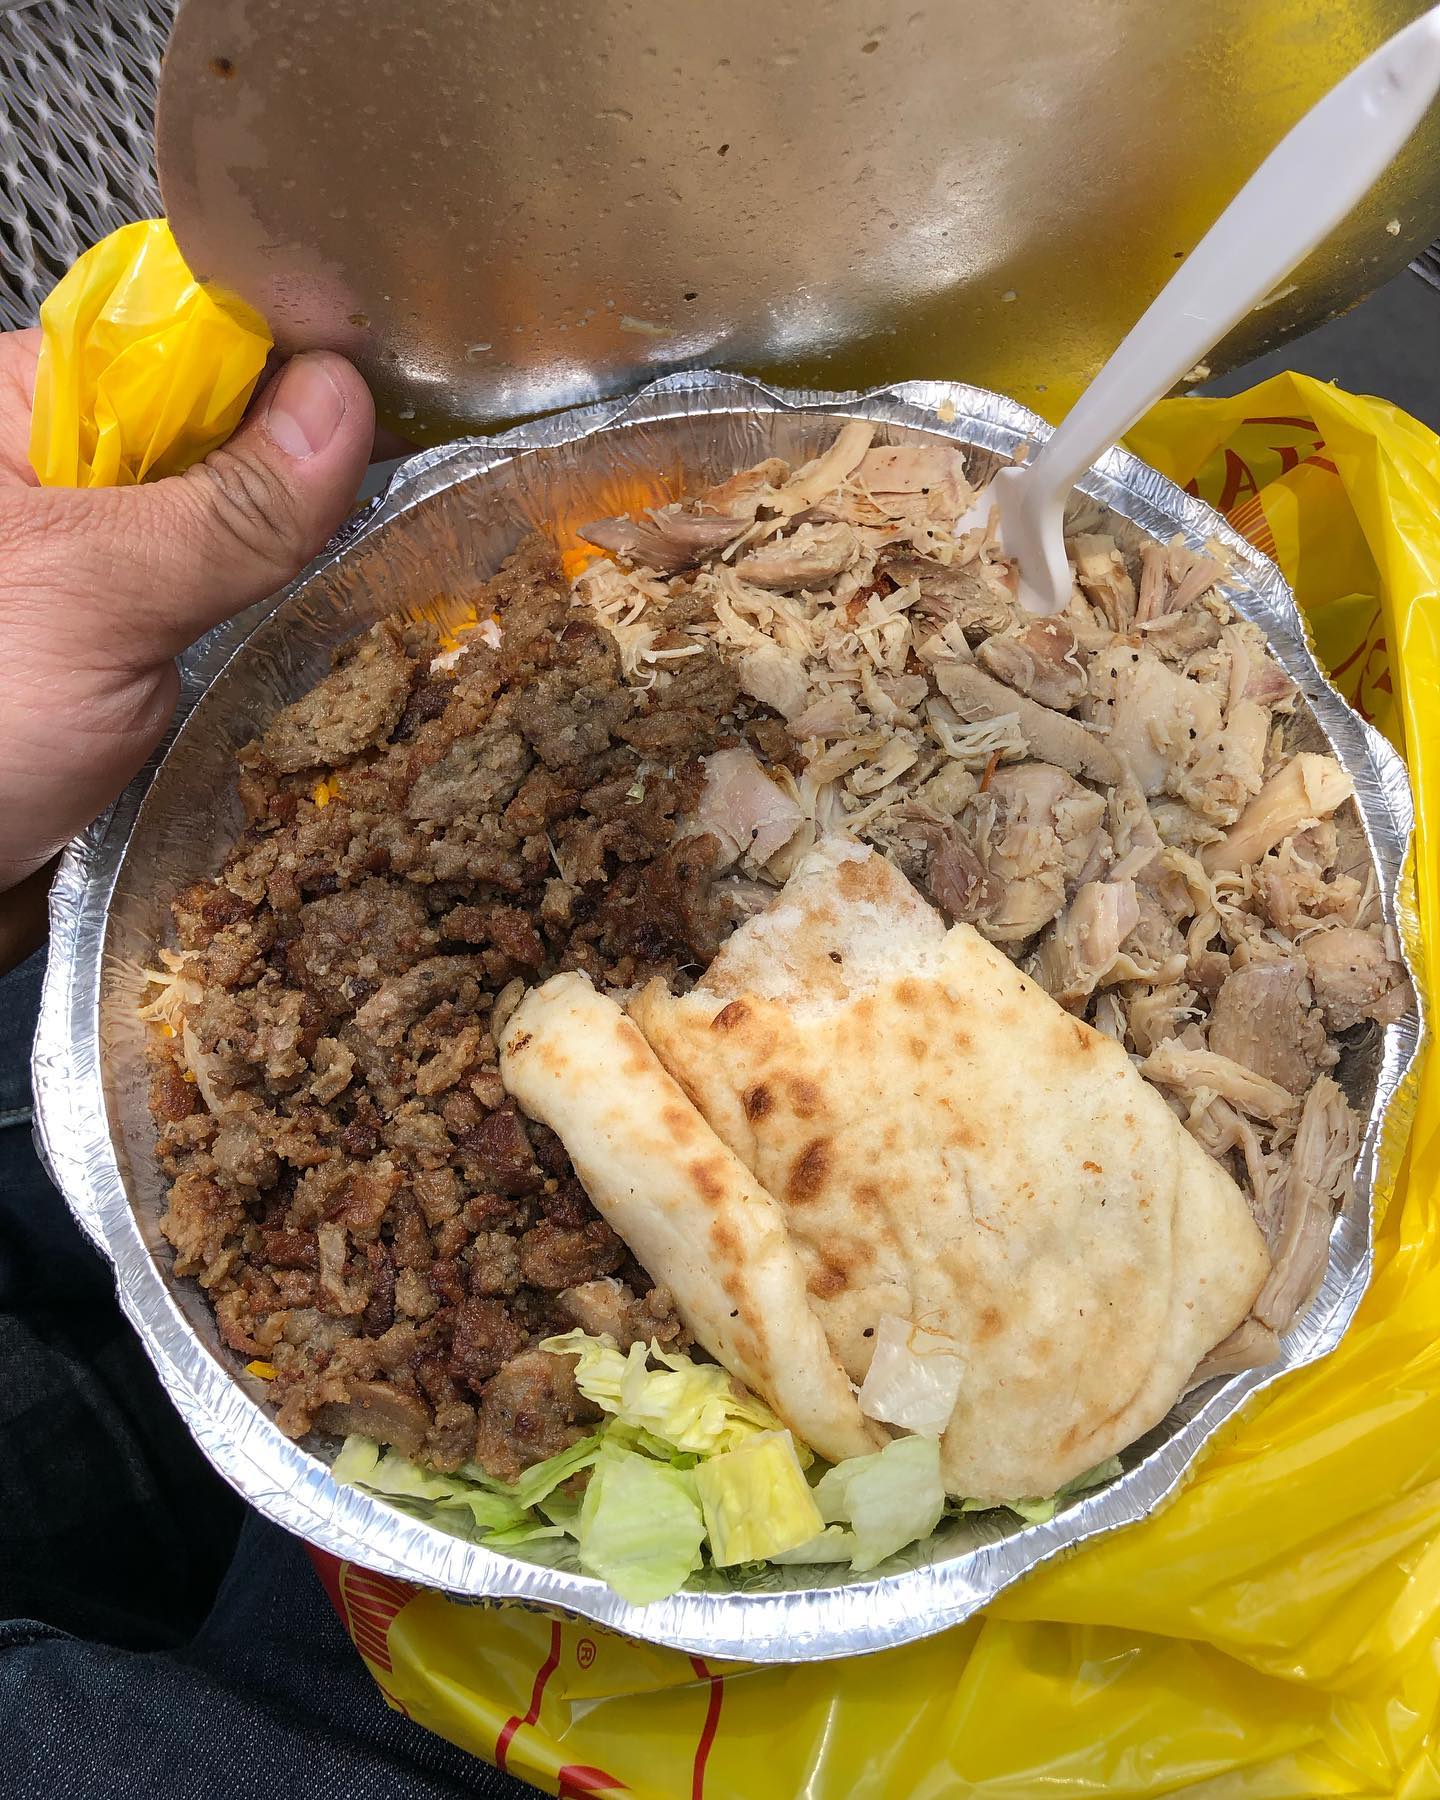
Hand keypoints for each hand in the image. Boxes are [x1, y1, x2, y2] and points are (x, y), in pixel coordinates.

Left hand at [0, 330, 375, 960]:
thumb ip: (225, 506)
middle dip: (310, 481)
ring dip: (306, 573)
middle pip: (228, 436)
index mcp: (22, 409)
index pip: (187, 340)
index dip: (290, 363)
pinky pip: (232, 619)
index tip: (390, 407)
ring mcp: (102, 574)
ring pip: (240, 537)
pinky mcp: (132, 657)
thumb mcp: (90, 592)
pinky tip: (335, 651)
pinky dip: (285, 638)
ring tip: (391, 585)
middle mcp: (65, 480)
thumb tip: (343, 402)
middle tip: (411, 510)